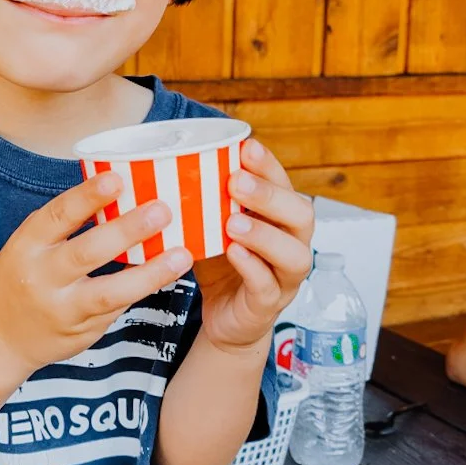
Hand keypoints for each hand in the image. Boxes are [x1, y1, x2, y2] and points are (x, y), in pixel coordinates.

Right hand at [0, 172, 192, 379]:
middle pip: (86, 252)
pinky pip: (117, 309)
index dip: (87, 196)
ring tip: (181, 255)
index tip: (117, 178)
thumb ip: (66, 226)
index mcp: (27, 246)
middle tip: (161, 210)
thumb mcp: (30, 246)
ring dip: (149, 273)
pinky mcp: (81, 332)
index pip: (57, 215)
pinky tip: (168, 274)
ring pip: (108, 291)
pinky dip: (144, 289)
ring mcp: (62, 309)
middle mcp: (42, 277)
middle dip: (127, 230)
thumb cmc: (22, 277)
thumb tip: (120, 191)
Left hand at [193, 137, 313, 354]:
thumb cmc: (221, 265)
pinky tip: (233, 253)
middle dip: (270, 196)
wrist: (223, 318)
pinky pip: (268, 287)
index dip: (269, 166)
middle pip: (301, 215)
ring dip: (263, 235)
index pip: (285, 185)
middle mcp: (292, 244)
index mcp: (280, 219)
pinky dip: (252, 268)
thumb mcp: (210, 227)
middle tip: (236, 181)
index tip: (247, 146)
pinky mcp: (268, 305)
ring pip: (294, 254)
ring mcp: (285, 277)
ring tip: (232, 222)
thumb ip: (202, 201)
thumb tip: (164, 163)